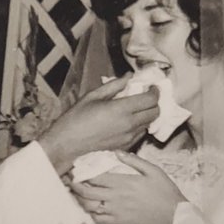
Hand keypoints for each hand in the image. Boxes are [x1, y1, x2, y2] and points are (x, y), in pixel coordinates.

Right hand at [39, 77, 158, 174]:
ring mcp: (129, 138)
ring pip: (149, 124)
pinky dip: (140, 126)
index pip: (151, 99)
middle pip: (155, 112)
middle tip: (146, 97)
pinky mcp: (125, 147)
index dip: (155, 91)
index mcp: (122, 109)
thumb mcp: (93, 96)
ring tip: (137, 109)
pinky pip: (140, 134)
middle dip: (155, 103)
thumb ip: (114, 85)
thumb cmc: (77, 118)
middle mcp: (129, 124)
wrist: (68, 144)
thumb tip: (129, 76)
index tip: (152, 87)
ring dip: (147, 115)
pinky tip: (129, 121)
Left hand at [71, 153, 183, 223]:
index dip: (83, 173)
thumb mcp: (153, 170)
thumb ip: (134, 160)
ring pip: (90, 207)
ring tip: (77, 194)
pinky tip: (92, 208)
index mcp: (123, 183)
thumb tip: (116, 152)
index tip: (76, 169)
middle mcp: (115, 198)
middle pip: (87, 192)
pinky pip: (98, 219)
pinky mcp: (118, 223)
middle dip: (76, 186)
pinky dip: (92, 214)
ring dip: (81, 200)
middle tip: (70, 181)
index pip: (95, 177)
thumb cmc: (165, 191)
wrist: (173, 216)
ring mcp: (115, 212)